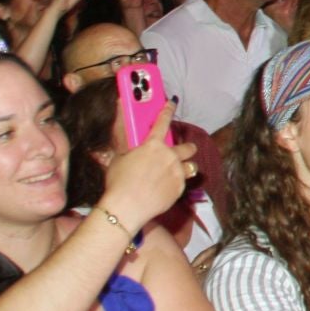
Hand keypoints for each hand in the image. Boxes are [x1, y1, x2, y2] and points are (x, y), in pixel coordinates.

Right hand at [101, 101, 187, 231]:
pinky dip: (176, 183)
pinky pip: (183, 183)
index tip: (172, 103)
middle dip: (185, 148)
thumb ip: (122, 136)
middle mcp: (170, 156)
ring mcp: (177, 173)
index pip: (163, 121)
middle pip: (188, 147)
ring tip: (174, 172)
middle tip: (176, 153)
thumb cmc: (119, 181)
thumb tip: (119, 108)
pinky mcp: (180, 188)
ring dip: (185, 167)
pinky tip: (164, 189)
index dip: (168, 110)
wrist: (126, 207)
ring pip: (191, 166)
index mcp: (153, 145)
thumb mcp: (118, 157)